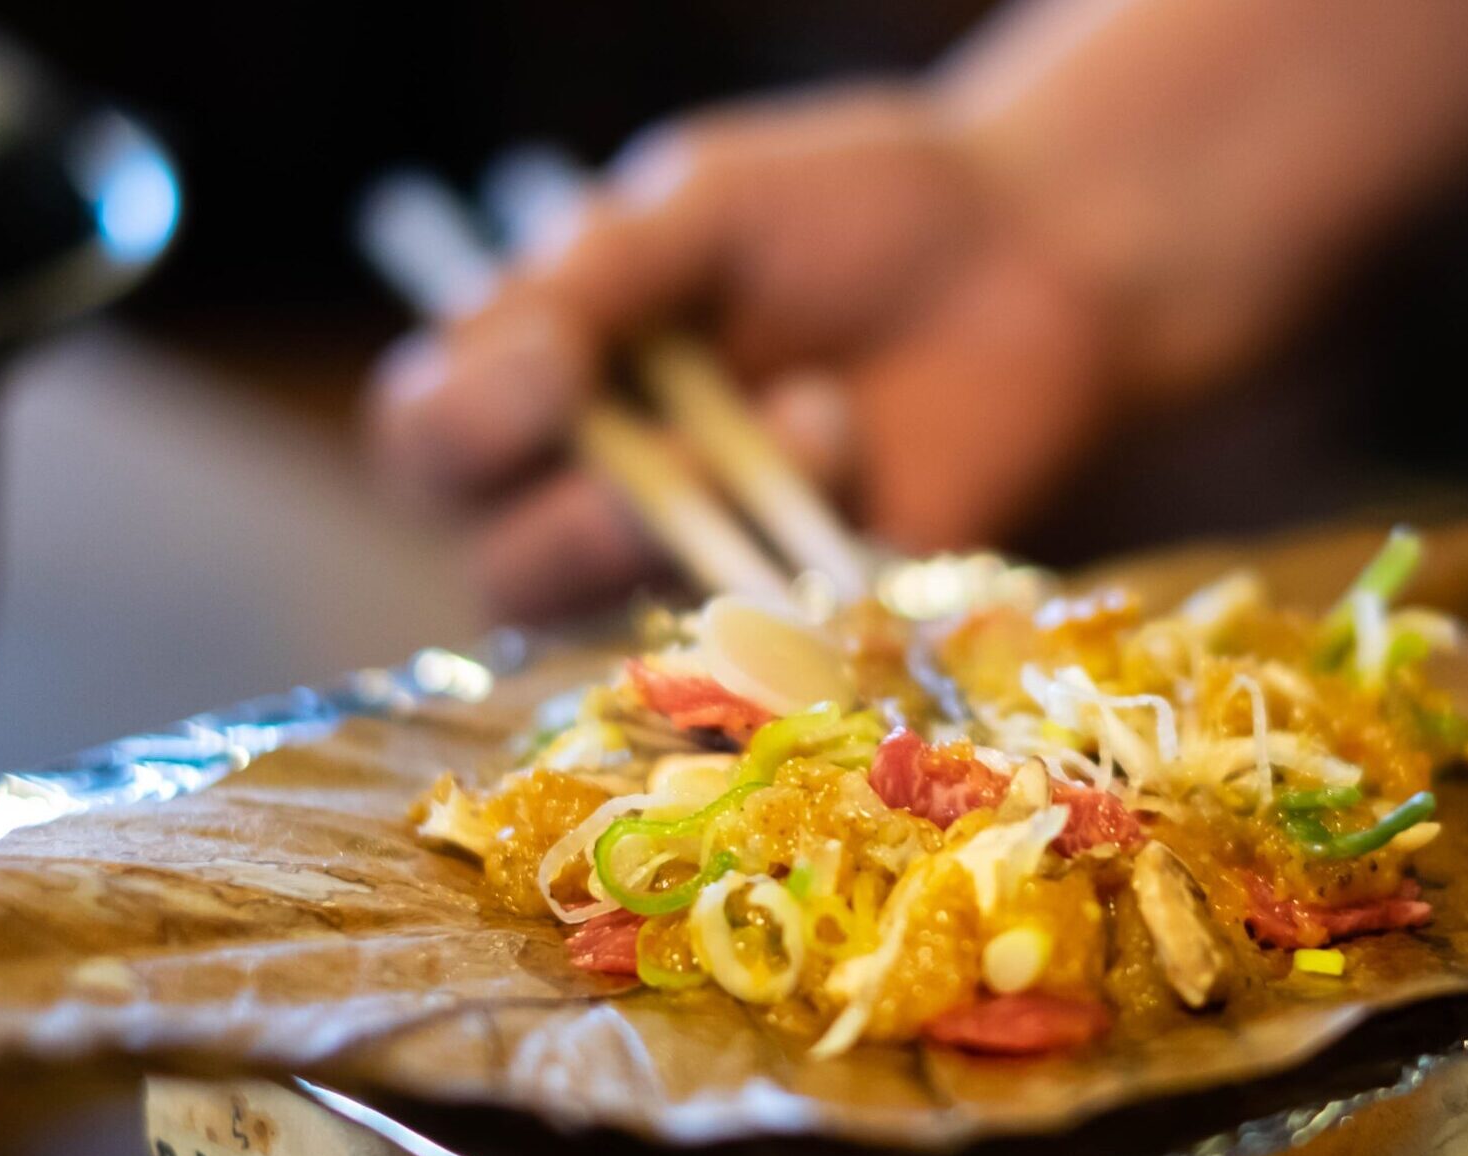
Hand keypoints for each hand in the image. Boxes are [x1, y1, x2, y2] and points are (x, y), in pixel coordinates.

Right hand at [368, 85, 1114, 619]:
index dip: (459, 428)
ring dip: (703, 527)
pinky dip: (806, 561)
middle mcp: (600, 487)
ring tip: (819, 414)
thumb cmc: (856, 209)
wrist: (1037, 255)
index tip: (552, 366)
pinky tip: (859, 452)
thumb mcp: (708, 200)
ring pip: (627, 620)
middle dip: (570, 524)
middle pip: (502, 571)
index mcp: (544, 377)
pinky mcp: (811, 622)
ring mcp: (707, 566)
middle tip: (657, 463)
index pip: (429, 443)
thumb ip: (595, 270)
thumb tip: (510, 356)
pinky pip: (770, 643)